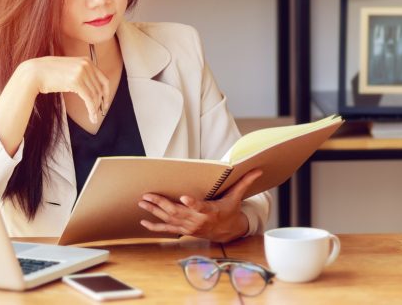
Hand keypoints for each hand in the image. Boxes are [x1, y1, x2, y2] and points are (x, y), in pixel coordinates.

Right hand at [21, 56, 109, 122]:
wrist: (33, 73)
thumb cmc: (48, 74)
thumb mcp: (69, 69)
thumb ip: (81, 74)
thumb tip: (92, 89)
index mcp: (86, 60)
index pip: (103, 79)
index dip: (106, 93)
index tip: (104, 103)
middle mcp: (86, 64)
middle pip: (101, 88)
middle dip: (102, 102)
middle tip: (100, 112)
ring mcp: (82, 72)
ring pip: (95, 95)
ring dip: (96, 108)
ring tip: (94, 118)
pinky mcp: (76, 82)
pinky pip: (89, 99)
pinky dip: (92, 109)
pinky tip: (91, 116)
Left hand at [138, 169, 262, 242]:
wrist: (227, 231)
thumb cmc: (230, 210)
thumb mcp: (237, 197)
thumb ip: (244, 182)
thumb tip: (258, 169)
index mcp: (210, 211)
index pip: (200, 207)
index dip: (192, 203)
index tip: (183, 198)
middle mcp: (197, 220)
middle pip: (177, 212)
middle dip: (161, 204)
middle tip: (148, 195)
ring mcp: (189, 226)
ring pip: (169, 219)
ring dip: (154, 211)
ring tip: (142, 202)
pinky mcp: (183, 230)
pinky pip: (167, 230)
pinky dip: (155, 227)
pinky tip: (143, 222)